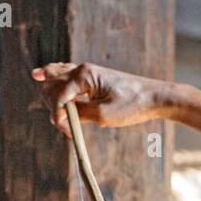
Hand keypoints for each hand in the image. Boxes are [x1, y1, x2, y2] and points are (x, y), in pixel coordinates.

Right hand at [30, 62, 167, 136]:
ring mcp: (86, 72)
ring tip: (57, 115)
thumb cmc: (131, 105)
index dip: (58, 115)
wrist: (154, 97)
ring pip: (54, 76)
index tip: (67, 131)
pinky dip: (56, 84)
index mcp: (84, 75)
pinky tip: (46, 81)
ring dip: (51, 96)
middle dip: (53, 106)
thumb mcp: (103, 116)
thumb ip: (78, 114)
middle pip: (50, 84)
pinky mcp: (91, 78)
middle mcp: (82, 69)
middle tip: (65, 126)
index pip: (57, 95)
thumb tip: (60, 115)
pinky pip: (65, 76)